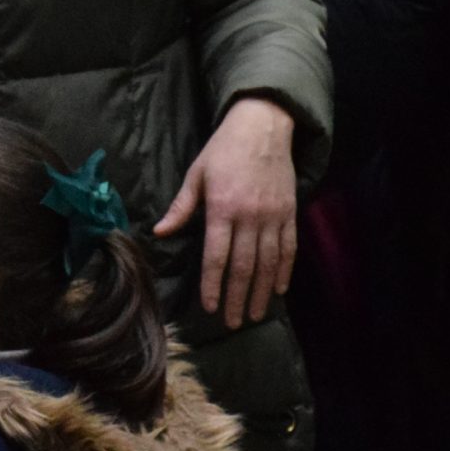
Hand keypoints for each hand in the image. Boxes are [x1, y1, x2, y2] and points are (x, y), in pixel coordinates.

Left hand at [154, 96, 297, 329]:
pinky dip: (285, 271)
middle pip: (243, 266)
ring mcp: (273, 216)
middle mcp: (250, 217)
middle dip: (237, 298)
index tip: (209, 307)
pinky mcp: (290, 213)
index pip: (216, 256)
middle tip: (232, 322)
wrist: (264, 127)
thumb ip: (181, 207)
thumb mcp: (196, 175)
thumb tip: (159, 232)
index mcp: (222, 209)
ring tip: (254, 314)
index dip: (213, 285)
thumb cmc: (223, 151)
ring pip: (268, 263)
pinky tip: (278, 289)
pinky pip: (289, 248)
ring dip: (261, 292)